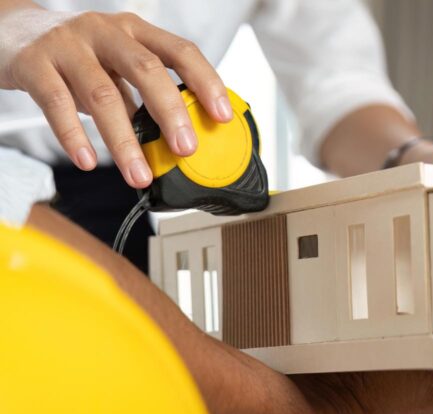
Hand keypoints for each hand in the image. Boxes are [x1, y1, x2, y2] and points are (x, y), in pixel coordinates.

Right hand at [0, 5, 231, 187]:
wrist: (9, 31)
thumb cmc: (76, 55)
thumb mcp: (115, 63)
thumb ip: (144, 93)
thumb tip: (182, 139)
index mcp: (134, 30)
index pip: (181, 50)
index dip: (206, 82)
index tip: (223, 116)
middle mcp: (104, 31)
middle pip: (146, 70)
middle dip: (171, 113)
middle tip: (186, 150)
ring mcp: (67, 45)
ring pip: (102, 95)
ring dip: (124, 141)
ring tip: (138, 175)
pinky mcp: (33, 63)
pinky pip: (56, 103)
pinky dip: (74, 136)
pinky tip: (88, 161)